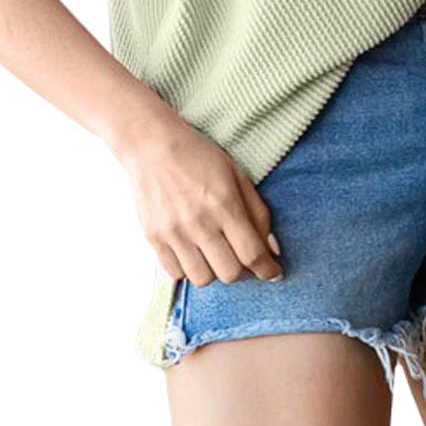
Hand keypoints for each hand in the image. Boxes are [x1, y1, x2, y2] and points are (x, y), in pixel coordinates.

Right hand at [113, 96, 283, 286]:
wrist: (152, 146)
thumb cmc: (199, 156)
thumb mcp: (237, 175)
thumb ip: (258, 213)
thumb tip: (272, 249)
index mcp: (224, 204)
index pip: (252, 254)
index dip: (268, 269)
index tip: (273, 273)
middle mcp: (199, 223)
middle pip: (229, 273)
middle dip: (243, 271)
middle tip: (243, 259)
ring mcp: (174, 233)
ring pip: (203, 279)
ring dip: (215, 272)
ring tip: (216, 253)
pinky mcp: (153, 238)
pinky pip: (176, 273)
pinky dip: (189, 269)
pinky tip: (194, 251)